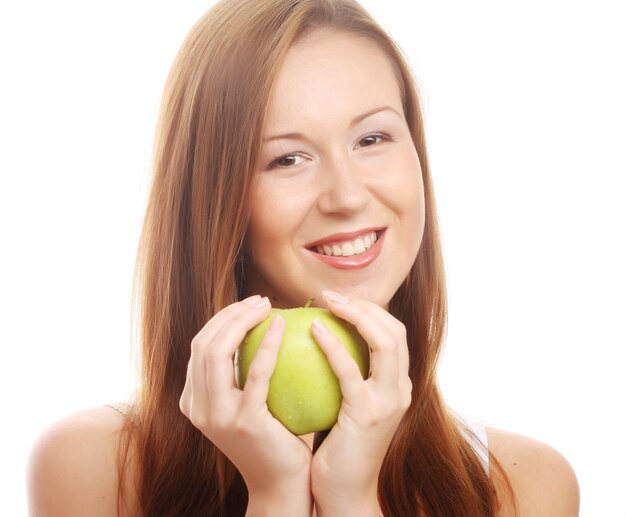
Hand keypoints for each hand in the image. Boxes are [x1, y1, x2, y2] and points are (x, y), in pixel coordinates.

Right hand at [179, 295, 312, 515]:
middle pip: (203, 344)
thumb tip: (264, 322)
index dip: (222, 319)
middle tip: (260, 300)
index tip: (250, 304)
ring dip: (242, 321)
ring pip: (217, 352)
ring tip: (268, 305)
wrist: (282, 484)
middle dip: (230, 314)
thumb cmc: (275, 437)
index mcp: (194, 401)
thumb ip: (245, 371)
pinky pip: (255, 373)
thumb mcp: (249, 402)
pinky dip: (267, 344)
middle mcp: (196, 408)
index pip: (200, 346)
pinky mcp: (242, 422)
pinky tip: (282, 325)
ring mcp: (216, 416)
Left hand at [310, 291, 411, 516]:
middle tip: (330, 296)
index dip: (370, 311)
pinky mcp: (368, 415)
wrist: (344, 492)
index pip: (393, 334)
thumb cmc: (338, 446)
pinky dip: (334, 346)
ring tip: (327, 303)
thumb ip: (345, 374)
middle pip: (395, 330)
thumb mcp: (348, 405)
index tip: (339, 301)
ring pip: (386, 342)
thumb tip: (317, 337)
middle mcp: (400, 390)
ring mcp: (388, 402)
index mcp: (396, 385)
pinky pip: (350, 371)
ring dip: (357, 315)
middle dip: (366, 306)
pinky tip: (313, 330)